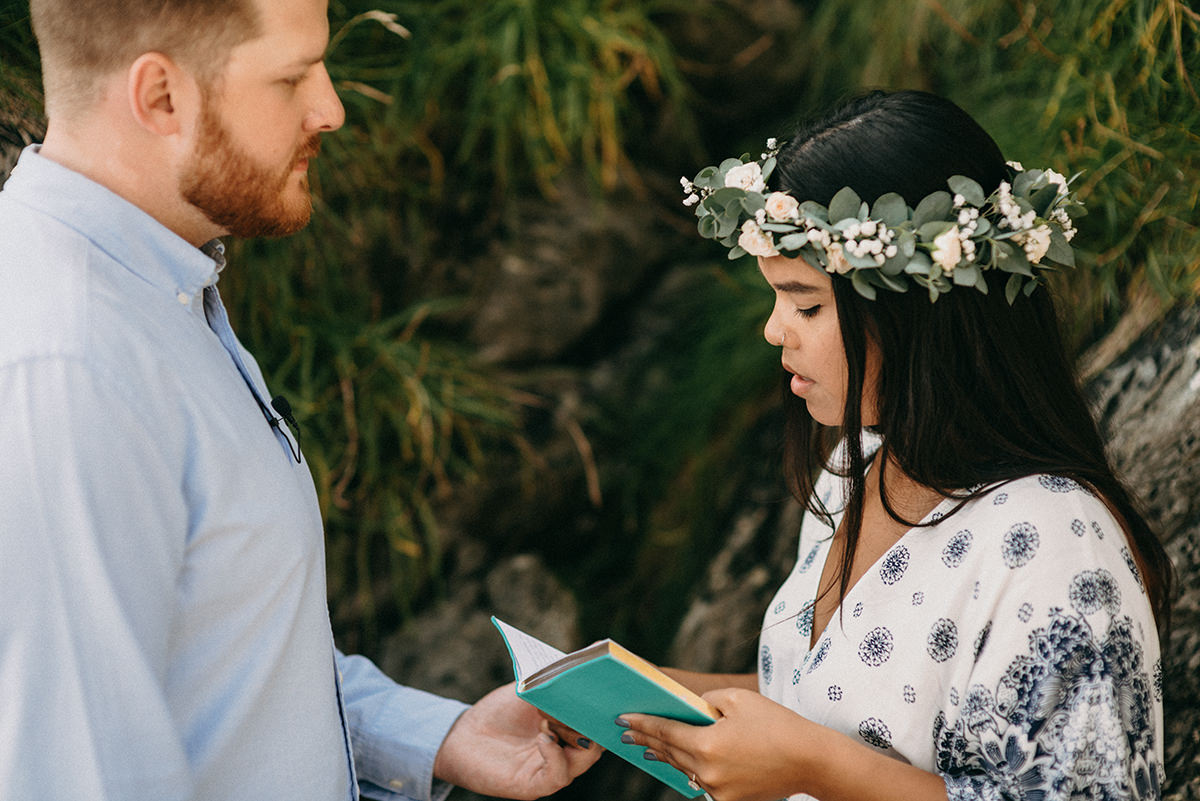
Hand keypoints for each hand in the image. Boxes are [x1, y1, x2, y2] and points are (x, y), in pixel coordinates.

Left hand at [433, 682, 600, 799]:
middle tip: (593, 700)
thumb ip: (556, 677)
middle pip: (598, 740)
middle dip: (598, 720)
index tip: (613, 686)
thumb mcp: (531, 689)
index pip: (600, 721)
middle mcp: (567, 751)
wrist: (461, 736)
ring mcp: (553, 768)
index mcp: (570, 728)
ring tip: (554, 718)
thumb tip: (585, 653)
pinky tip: (544, 736)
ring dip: (575, 734)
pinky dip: (556, 754)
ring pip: (584, 759)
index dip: (609, 706)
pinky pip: (558, 775)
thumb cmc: (498, 712)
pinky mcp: (535, 784)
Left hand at [618, 687, 815, 800]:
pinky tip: (680, 762)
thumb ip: (708, 700)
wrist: (810, 760)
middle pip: (670, 753)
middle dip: (648, 740)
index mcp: (707, 744)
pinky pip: (703, 782)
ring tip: (648, 747)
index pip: (665, 732)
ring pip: (684, 769)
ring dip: (666, 757)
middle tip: (626, 731)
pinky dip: (691, 770)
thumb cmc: (776, 723)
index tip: (623, 718)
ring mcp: (719, 791)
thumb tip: (692, 708)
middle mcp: (708, 772)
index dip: (642, 723)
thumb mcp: (738, 699)